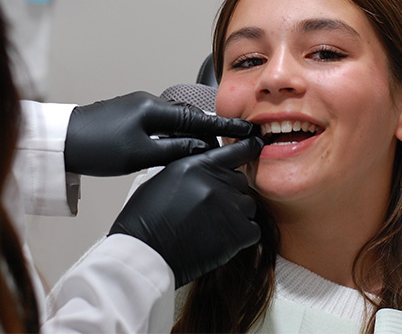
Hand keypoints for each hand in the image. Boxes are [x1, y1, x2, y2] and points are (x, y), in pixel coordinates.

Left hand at [64, 91, 257, 175]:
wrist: (62, 141)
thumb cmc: (97, 148)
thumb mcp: (139, 154)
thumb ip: (174, 149)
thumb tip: (201, 147)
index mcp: (153, 108)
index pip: (197, 118)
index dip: (223, 126)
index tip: (245, 130)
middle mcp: (147, 102)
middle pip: (187, 115)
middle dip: (209, 129)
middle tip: (228, 144)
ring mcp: (137, 107)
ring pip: (173, 119)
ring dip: (190, 132)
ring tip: (205, 149)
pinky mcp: (128, 116)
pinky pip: (160, 122)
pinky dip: (173, 133)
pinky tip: (176, 146)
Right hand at [110, 137, 262, 287]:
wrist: (145, 255)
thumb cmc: (144, 222)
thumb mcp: (162, 180)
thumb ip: (191, 170)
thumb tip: (207, 169)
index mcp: (196, 165)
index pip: (235, 150)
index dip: (248, 148)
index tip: (256, 145)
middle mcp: (215, 182)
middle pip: (240, 181)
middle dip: (230, 193)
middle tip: (211, 209)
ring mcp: (228, 207)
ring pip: (248, 205)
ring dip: (236, 215)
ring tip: (212, 227)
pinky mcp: (237, 233)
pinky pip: (252, 230)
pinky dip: (240, 236)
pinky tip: (220, 240)